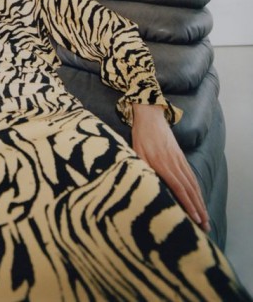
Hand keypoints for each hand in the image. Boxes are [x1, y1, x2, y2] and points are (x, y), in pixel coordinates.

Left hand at [131, 103, 209, 232]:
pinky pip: (191, 175)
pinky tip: (199, 197)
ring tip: (205, 216)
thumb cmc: (140, 136)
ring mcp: (179, 159)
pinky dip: (197, 188)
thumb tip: (144, 187)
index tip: (195, 218)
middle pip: (189, 189)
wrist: (150, 116)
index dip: (187, 204)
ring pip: (192, 183)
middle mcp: (173, 163)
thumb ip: (142, 169)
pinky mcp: (180, 156)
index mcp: (161, 164)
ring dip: (200, 201)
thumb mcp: (136, 152)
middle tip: (205, 226)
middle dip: (198, 209)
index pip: (178, 188)